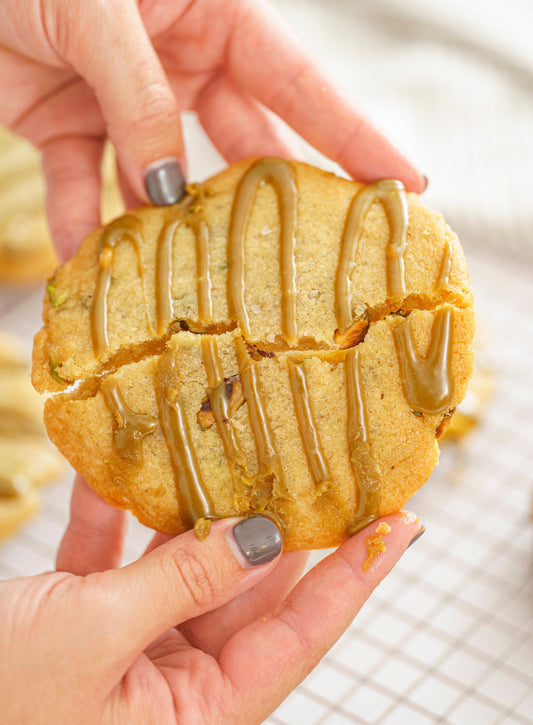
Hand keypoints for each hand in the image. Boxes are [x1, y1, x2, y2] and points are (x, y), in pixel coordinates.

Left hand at [0, 0, 424, 260]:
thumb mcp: (96, 11)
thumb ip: (142, 100)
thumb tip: (171, 191)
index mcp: (210, 16)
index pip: (299, 84)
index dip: (355, 136)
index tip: (405, 184)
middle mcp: (177, 63)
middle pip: (242, 145)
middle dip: (271, 202)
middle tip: (310, 257)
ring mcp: (124, 102)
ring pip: (162, 181)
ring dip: (170, 231)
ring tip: (194, 284)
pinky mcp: (67, 127)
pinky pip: (83, 188)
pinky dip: (81, 227)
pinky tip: (88, 264)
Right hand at [1, 478, 422, 723]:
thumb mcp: (95, 638)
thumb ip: (182, 583)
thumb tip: (258, 537)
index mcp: (196, 714)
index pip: (300, 635)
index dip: (354, 576)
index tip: (398, 524)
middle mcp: (173, 682)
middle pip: (248, 590)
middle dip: (277, 526)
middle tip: (317, 466)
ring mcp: (131, 645)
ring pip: (183, 565)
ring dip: (193, 510)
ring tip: (231, 449)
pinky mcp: (85, 616)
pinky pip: (113, 558)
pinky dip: (113, 515)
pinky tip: (113, 468)